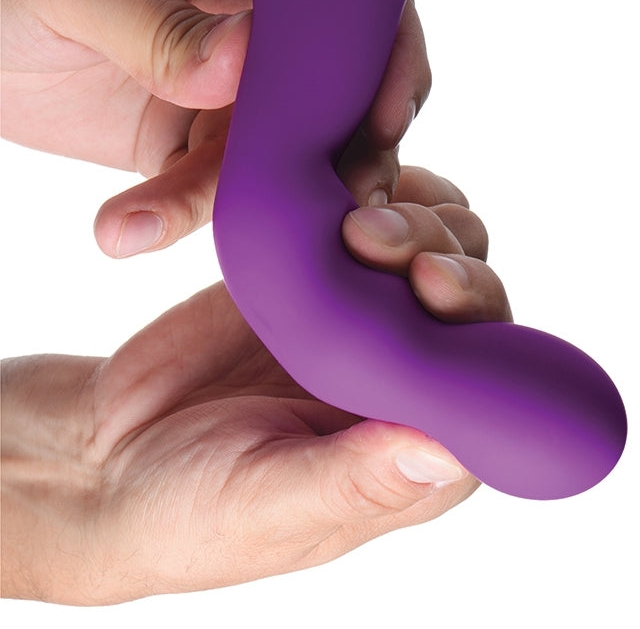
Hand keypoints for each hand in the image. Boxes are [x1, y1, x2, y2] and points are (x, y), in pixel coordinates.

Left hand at [0, 0, 430, 255]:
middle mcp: (252, 20)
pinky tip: (125, 230)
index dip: (389, 52)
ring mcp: (224, 86)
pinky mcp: (185, 140)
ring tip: (148, 225)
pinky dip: (179, 216)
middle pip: (336, 87)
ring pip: (277, 153)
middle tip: (338, 205)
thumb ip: (155, 22)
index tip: (388, 117)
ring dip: (240, 201)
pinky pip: (213, 187)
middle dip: (344, 148)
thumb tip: (242, 66)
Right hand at [0, 168, 510, 603]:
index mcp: (417, 444)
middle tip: (368, 234)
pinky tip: (338, 176)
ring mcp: (361, 317)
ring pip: (427, 242)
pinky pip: (360, 214)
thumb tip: (448, 453)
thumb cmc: (187, 510)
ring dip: (408, 215)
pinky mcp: (315, 275)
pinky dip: (363, 187)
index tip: (432, 282)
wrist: (103, 455)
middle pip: (467, 294)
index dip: (480, 322)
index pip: (488, 379)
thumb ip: (356, 480)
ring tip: (350, 212)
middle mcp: (403, 375)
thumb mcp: (268, 505)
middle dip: (437, 253)